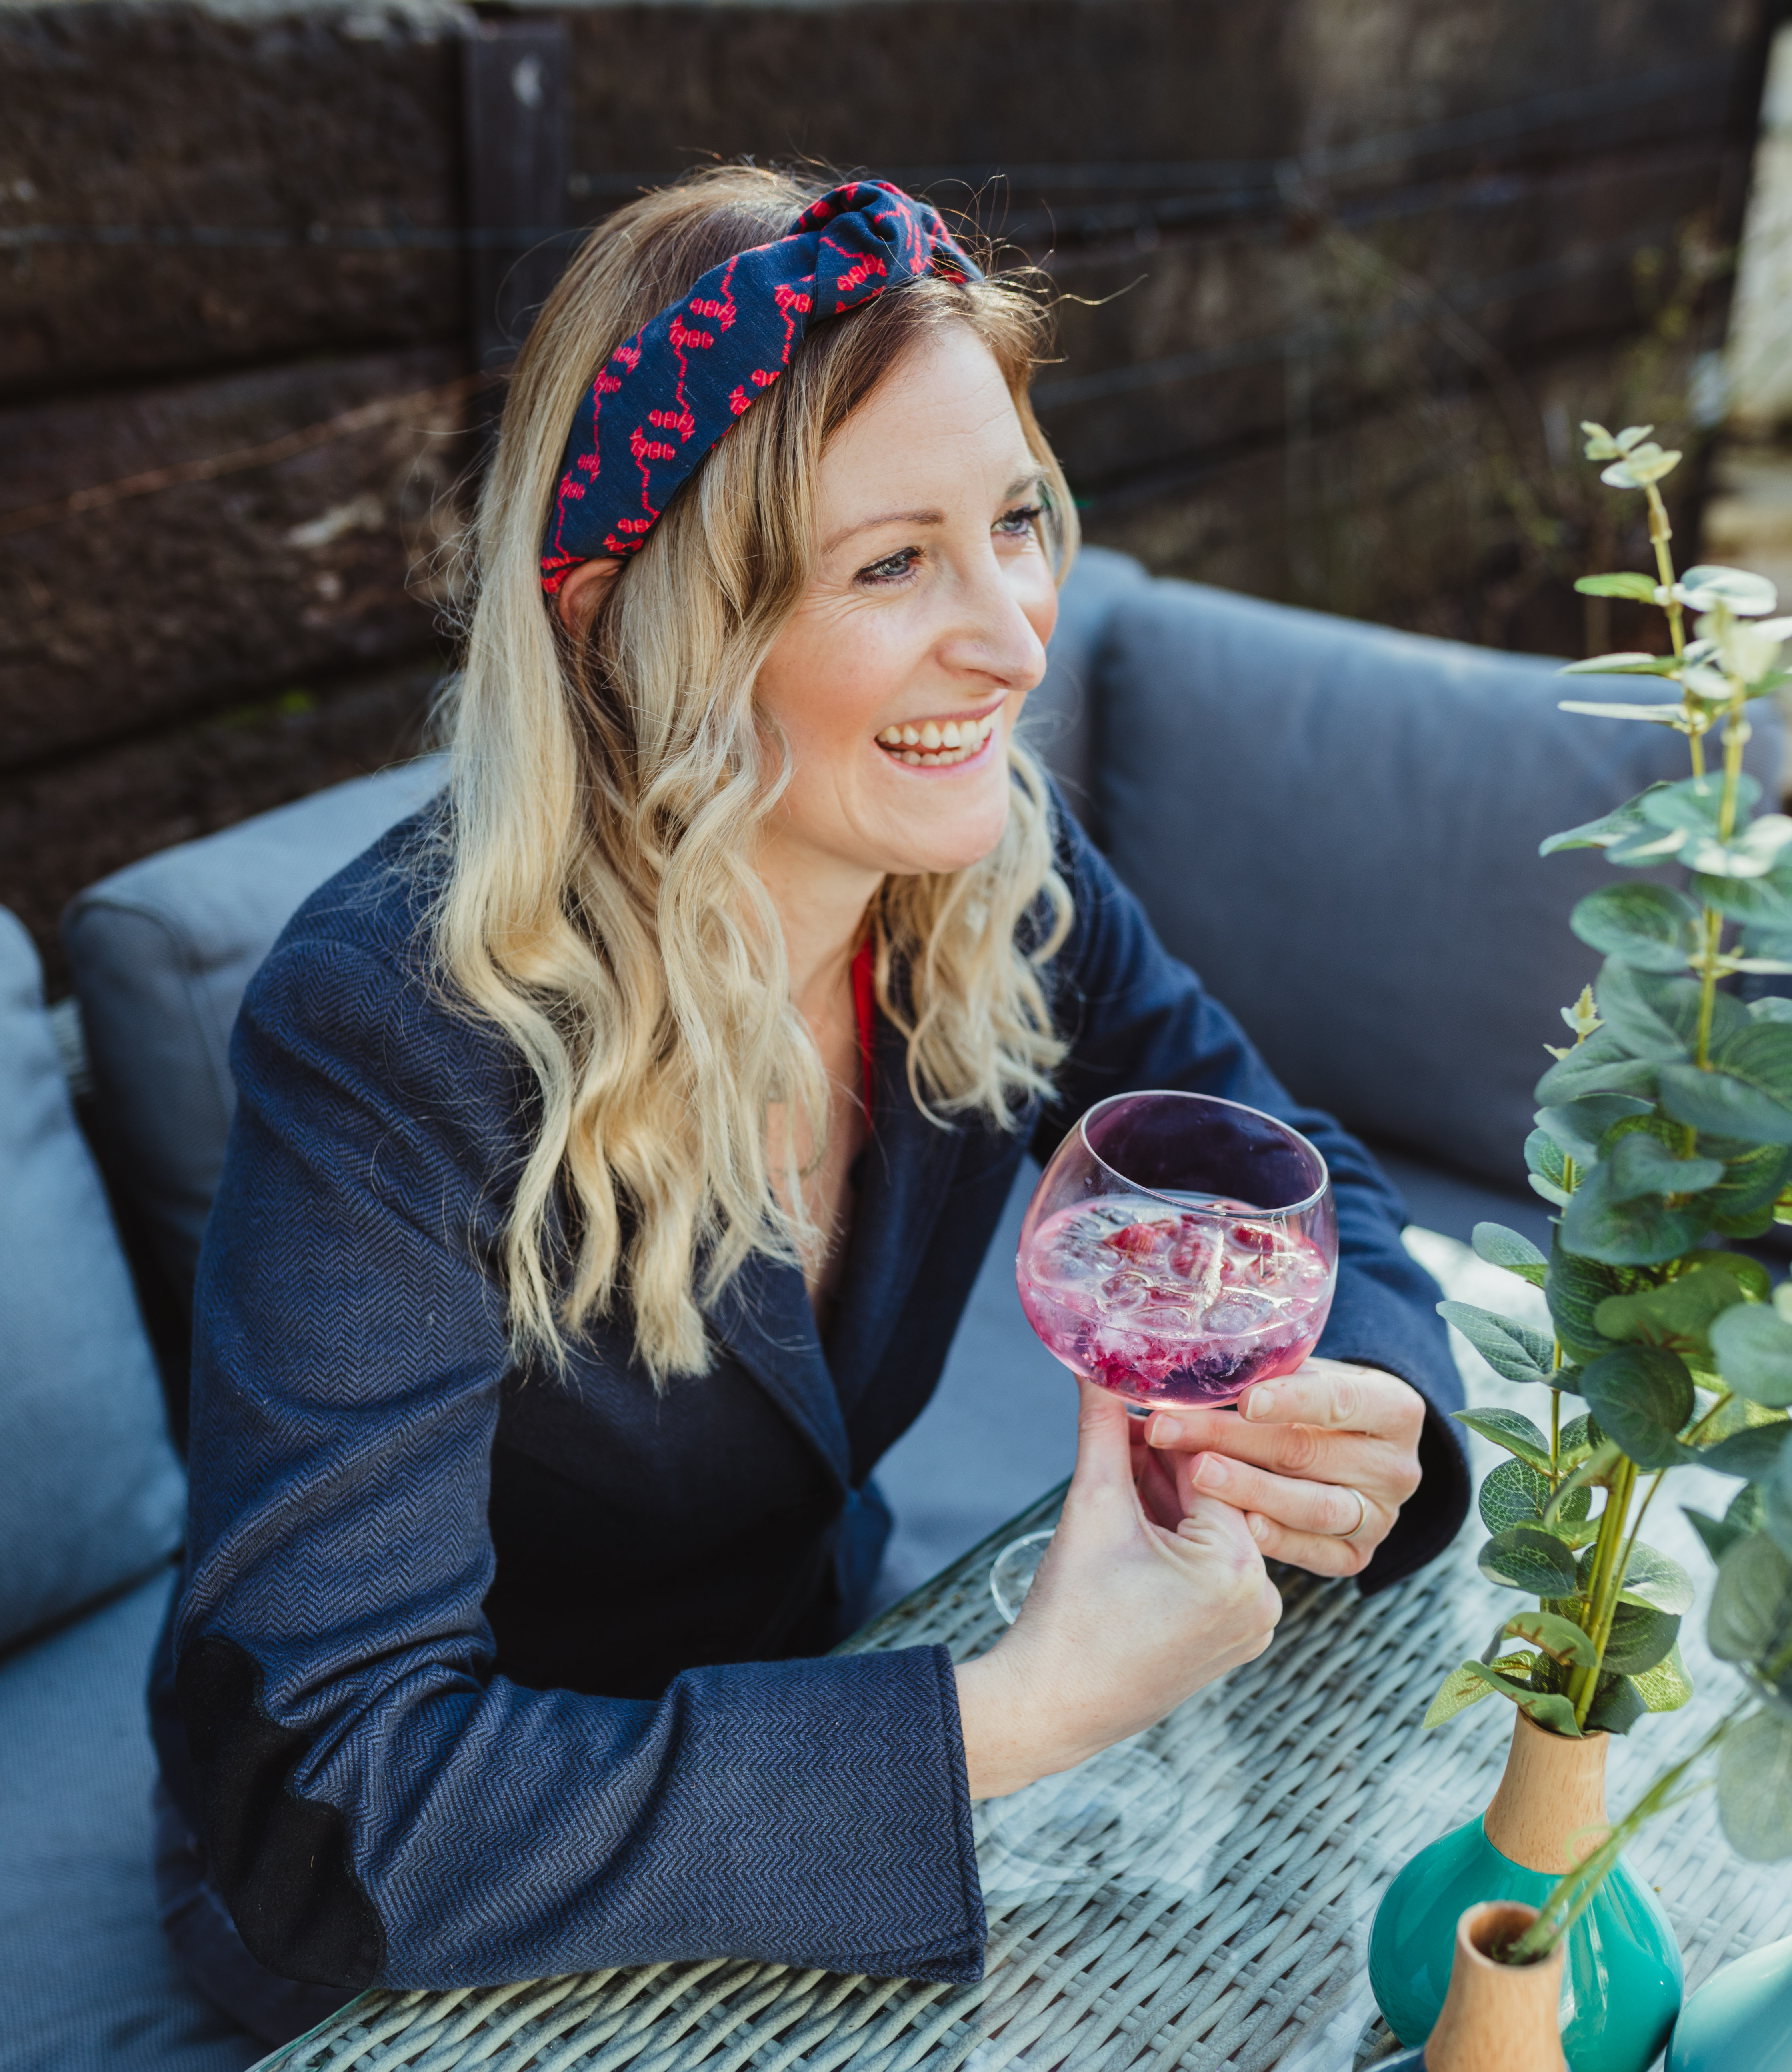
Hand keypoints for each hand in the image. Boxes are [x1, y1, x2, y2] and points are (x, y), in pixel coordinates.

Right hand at [954, 1380, 1281, 1798]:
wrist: (1051, 1706)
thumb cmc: (1070, 1617)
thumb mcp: (1091, 1510)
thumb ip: (1103, 1432)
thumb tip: (1096, 1370)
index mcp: (1235, 1569)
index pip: (1209, 1467)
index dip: (1166, 1428)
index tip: (1138, 1391)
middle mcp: (1260, 1599)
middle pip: (1212, 1499)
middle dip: (1162, 1461)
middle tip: (1118, 1419)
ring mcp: (1250, 1626)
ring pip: (1210, 1532)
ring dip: (1166, 1497)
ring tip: (1118, 1462)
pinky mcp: (1232, 1640)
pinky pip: (1212, 1569)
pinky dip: (1176, 1539)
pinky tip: (1135, 1511)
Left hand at [1144, 1359, 1424, 1578]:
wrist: (1358, 1453)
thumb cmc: (1319, 1401)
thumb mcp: (1310, 1375)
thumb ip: (1272, 1372)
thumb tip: (1192, 1367)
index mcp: (1395, 1409)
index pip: (1339, 1400)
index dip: (1291, 1399)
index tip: (1243, 1400)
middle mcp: (1395, 1467)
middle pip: (1306, 1453)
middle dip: (1229, 1439)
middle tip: (1169, 1430)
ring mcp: (1380, 1516)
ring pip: (1311, 1507)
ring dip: (1245, 1490)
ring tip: (1193, 1473)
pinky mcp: (1357, 1555)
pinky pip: (1314, 1552)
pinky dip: (1274, 1540)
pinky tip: (1236, 1526)